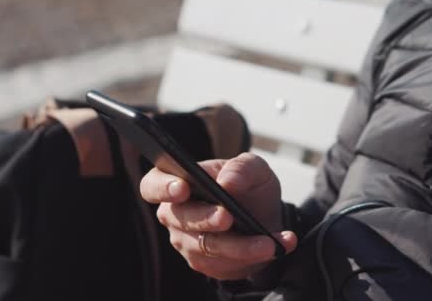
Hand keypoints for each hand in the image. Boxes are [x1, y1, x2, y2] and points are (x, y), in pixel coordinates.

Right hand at [140, 152, 297, 279]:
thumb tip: (227, 182)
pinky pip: (226, 264)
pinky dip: (255, 256)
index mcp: (178, 182)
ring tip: (268, 242)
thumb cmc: (249, 186)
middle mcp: (176, 214)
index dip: (163, 188)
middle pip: (182, 219)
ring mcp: (187, 242)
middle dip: (206, 219)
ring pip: (208, 247)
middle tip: (228, 217)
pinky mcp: (205, 264)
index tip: (183, 188)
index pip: (153, 185)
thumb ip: (242, 168)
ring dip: (240, 245)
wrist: (265, 216)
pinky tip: (278, 246)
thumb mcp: (254, 169)